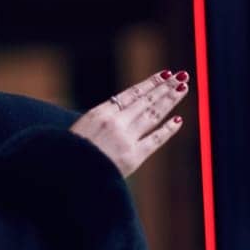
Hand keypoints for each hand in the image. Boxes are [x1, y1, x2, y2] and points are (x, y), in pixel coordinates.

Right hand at [69, 71, 190, 176]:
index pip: (131, 93)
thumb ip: (99, 120)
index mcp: (100, 113)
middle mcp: (115, 122)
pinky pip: (155, 140)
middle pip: (146, 101)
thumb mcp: (79, 128)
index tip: (164, 74)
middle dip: (165, 87)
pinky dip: (167, 130)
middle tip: (182, 76)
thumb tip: (117, 112)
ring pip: (153, 115)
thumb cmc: (68, 154)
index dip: (150, 83)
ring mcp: (125, 139)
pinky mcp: (133, 157)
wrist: (67, 175)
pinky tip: (178, 120)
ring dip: (170, 101)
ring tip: (183, 89)